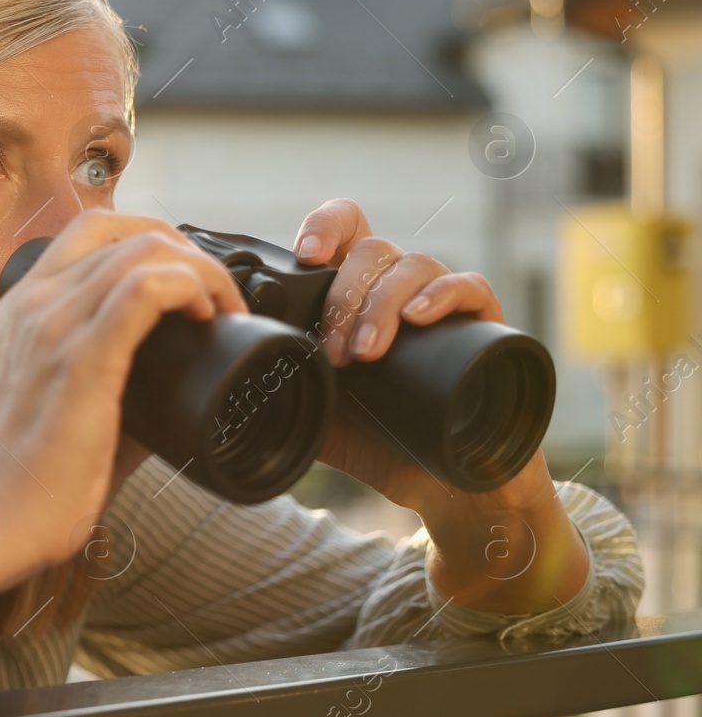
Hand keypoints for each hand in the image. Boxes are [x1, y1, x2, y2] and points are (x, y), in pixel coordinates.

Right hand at [0, 209, 248, 569]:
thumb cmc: (32, 473)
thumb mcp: (66, 401)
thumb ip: (112, 375)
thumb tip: (179, 380)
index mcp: (23, 307)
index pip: (91, 230)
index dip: (151, 238)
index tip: (186, 279)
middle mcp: (33, 303)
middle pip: (122, 229)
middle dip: (185, 249)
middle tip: (216, 292)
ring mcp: (54, 325)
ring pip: (142, 251)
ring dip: (199, 270)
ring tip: (221, 306)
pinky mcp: (81, 357)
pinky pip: (145, 289)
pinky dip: (189, 287)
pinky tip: (206, 314)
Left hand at [291, 198, 559, 526]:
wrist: (443, 489)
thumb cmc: (380, 442)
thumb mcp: (316, 412)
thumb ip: (281, 388)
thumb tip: (232, 382)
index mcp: (359, 294)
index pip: (347, 228)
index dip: (326, 227)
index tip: (306, 254)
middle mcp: (400, 288)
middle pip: (371, 249)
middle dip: (343, 297)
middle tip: (335, 353)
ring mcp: (443, 303)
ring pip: (413, 264)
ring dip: (380, 304)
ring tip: (366, 353)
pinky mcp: (484, 325)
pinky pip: (469, 285)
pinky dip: (441, 294)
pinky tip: (418, 317)